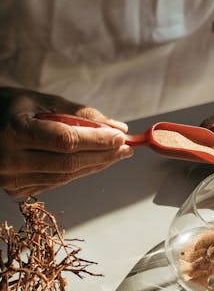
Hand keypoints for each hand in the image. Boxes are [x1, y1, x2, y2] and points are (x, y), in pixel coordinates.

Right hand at [0, 88, 132, 196]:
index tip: (120, 136)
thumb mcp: (42, 101)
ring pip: (66, 176)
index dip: (97, 141)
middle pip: (69, 163)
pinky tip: (95, 162)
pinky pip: (57, 182)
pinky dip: (79, 172)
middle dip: (103, 155)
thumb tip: (117, 127)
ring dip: (96, 165)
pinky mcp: (17, 189)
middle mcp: (10, 160)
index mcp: (14, 131)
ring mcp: (12, 179)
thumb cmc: (11, 108)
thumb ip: (80, 115)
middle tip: (126, 147)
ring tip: (116, 154)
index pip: (66, 140)